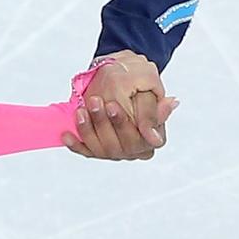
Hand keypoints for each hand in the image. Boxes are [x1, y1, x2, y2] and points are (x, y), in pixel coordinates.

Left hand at [61, 50, 176, 159]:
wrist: (119, 87)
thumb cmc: (138, 91)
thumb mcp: (149, 94)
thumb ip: (156, 105)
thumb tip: (172, 104)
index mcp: (151, 140)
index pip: (141, 140)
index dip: (124, 123)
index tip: (113, 105)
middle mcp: (134, 151)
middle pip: (120, 145)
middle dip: (105, 122)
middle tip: (95, 101)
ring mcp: (115, 152)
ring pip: (101, 148)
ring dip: (89, 129)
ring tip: (81, 110)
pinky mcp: (97, 150)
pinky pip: (86, 152)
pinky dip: (76, 144)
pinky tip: (66, 134)